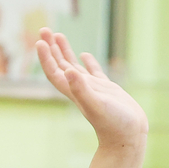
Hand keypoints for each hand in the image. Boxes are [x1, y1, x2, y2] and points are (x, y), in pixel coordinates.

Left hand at [36, 29, 146, 149]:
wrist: (128, 138)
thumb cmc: (113, 124)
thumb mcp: (97, 105)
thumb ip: (82, 89)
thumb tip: (68, 71)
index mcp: (74, 92)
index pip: (54, 72)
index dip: (46, 57)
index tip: (40, 41)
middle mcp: (80, 89)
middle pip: (60, 65)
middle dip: (51, 48)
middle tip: (43, 29)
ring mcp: (93, 89)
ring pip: (74, 66)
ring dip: (64, 51)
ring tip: (58, 35)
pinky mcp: (107, 90)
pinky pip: (94, 73)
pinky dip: (88, 63)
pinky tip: (85, 54)